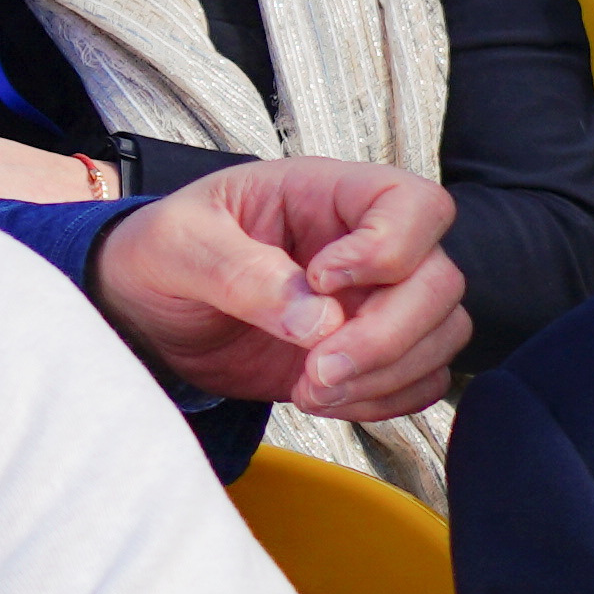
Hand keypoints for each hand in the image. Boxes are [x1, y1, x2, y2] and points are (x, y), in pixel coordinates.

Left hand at [95, 157, 472, 422]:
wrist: (150, 315)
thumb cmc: (162, 256)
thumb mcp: (179, 246)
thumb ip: (242, 274)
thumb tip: (319, 323)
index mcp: (327, 195)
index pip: (415, 204)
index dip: (389, 248)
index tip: (321, 281)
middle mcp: (369, 245)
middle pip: (439, 281)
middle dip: (385, 335)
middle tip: (317, 367)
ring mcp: (377, 301)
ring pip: (443, 333)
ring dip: (384, 374)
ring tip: (309, 388)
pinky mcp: (374, 353)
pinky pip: (423, 378)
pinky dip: (385, 399)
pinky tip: (324, 398)